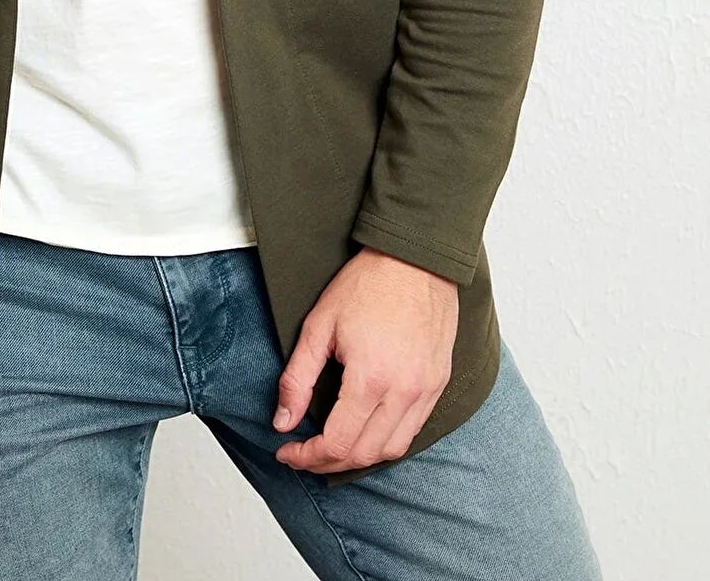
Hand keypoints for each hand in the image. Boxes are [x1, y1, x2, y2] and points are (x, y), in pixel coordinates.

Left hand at [271, 248, 457, 473]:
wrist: (415, 259)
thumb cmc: (367, 285)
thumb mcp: (318, 325)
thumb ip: (298, 378)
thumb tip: (283, 421)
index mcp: (371, 378)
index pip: (337, 443)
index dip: (307, 456)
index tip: (287, 451)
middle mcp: (404, 392)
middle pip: (364, 454)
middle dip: (328, 462)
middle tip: (304, 452)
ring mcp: (425, 390)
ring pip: (392, 450)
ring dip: (359, 457)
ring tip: (333, 446)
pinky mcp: (438, 384)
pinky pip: (413, 430)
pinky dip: (387, 440)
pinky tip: (366, 428)